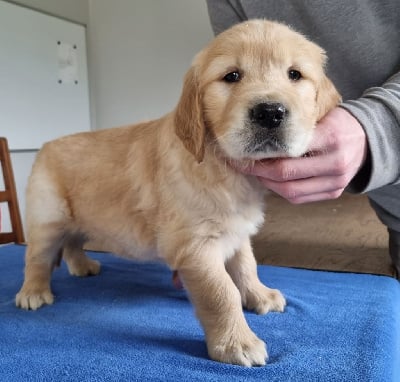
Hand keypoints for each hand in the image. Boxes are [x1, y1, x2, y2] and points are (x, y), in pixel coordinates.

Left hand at [238, 107, 367, 203]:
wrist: (368, 139)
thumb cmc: (338, 124)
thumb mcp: (320, 117)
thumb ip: (295, 128)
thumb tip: (259, 139)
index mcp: (331, 138)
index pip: (288, 151)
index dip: (262, 155)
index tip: (244, 153)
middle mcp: (335, 163)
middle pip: (286, 174)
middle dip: (260, 171)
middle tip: (244, 165)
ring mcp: (336, 182)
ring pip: (291, 191)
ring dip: (268, 184)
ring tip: (256, 174)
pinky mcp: (334, 193)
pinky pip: (300, 198)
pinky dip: (282, 192)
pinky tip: (271, 182)